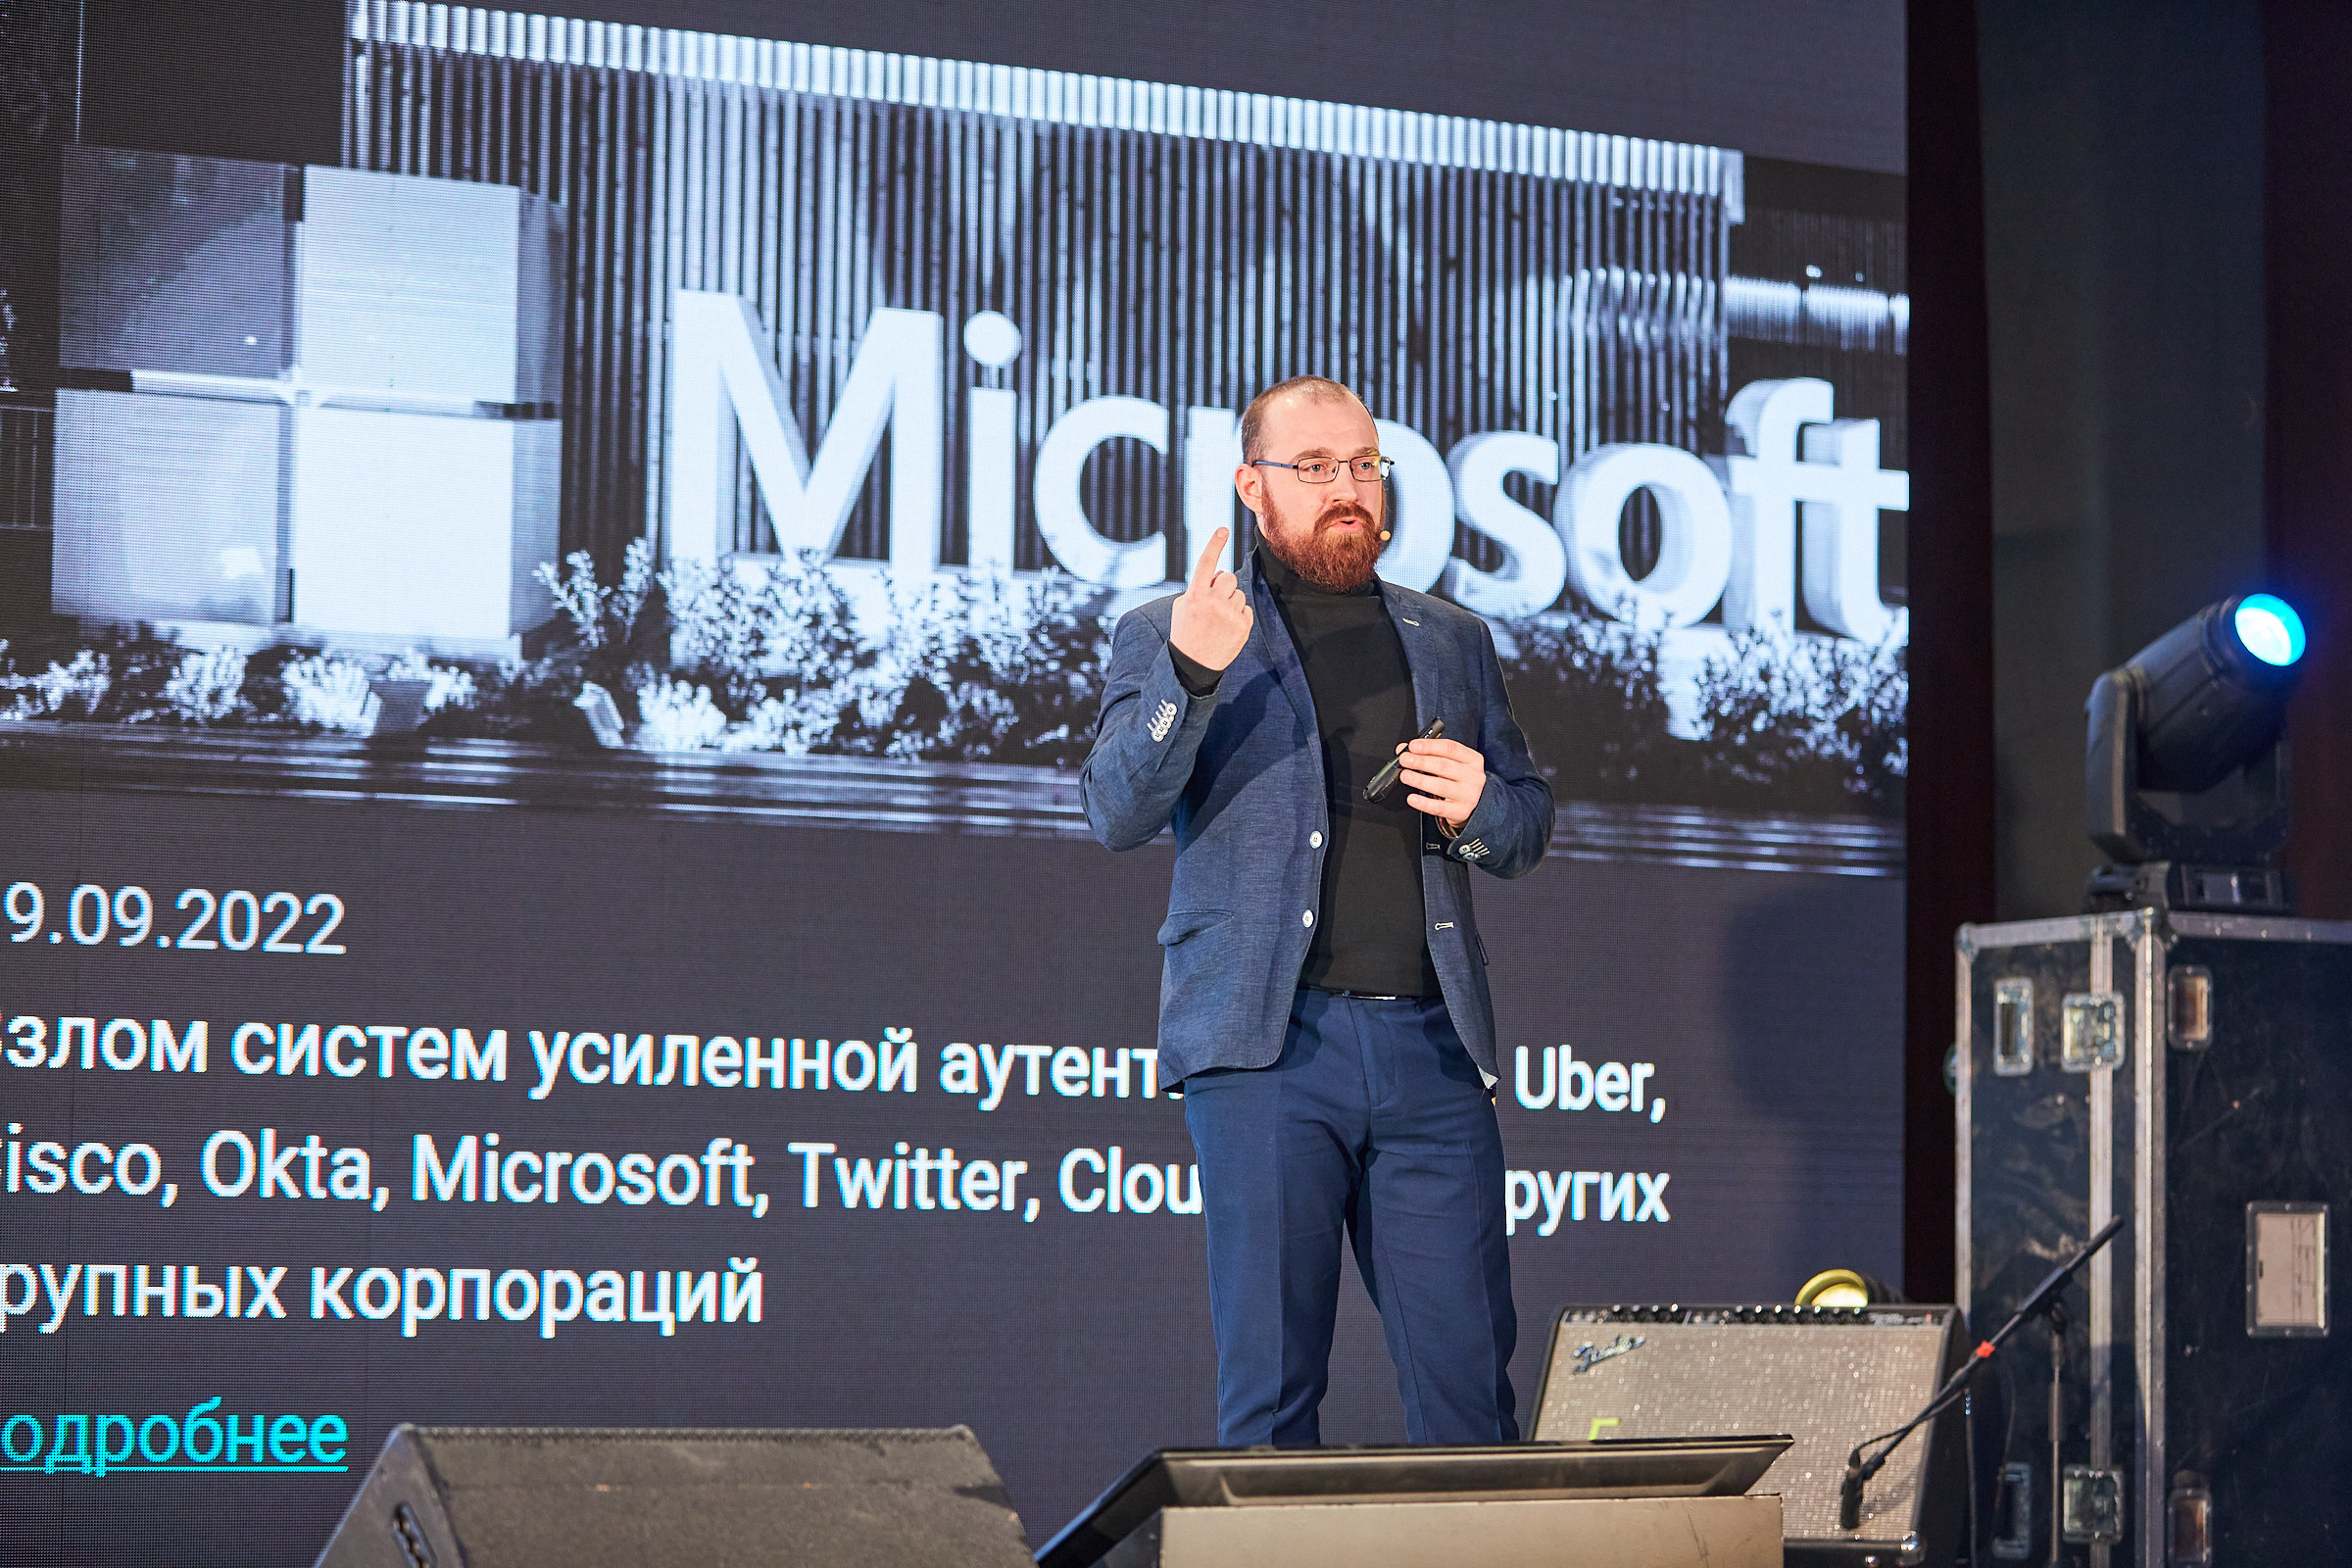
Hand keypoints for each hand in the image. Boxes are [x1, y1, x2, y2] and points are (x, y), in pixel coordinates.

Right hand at [1168, 527, 1252, 672]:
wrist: (1193, 664)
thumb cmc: (1186, 631)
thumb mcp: (1182, 606)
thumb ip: (1198, 586)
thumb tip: (1221, 573)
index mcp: (1194, 594)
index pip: (1206, 562)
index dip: (1215, 544)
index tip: (1223, 529)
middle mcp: (1213, 602)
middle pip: (1229, 578)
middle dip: (1223, 587)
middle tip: (1214, 603)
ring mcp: (1229, 615)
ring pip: (1238, 594)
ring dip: (1231, 602)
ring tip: (1218, 620)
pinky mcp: (1242, 627)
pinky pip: (1246, 609)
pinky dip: (1239, 616)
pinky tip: (1227, 629)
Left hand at [1396, 737, 1484, 832]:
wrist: (1476, 804)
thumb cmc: (1459, 779)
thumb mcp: (1450, 762)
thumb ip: (1428, 753)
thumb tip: (1403, 749)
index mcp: (1472, 759)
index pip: (1451, 748)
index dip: (1430, 746)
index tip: (1413, 745)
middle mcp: (1473, 776)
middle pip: (1444, 766)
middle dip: (1422, 762)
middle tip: (1405, 760)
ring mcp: (1469, 795)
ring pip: (1441, 786)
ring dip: (1420, 780)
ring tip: (1405, 776)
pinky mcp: (1461, 811)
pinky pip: (1439, 808)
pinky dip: (1424, 803)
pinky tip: (1412, 798)